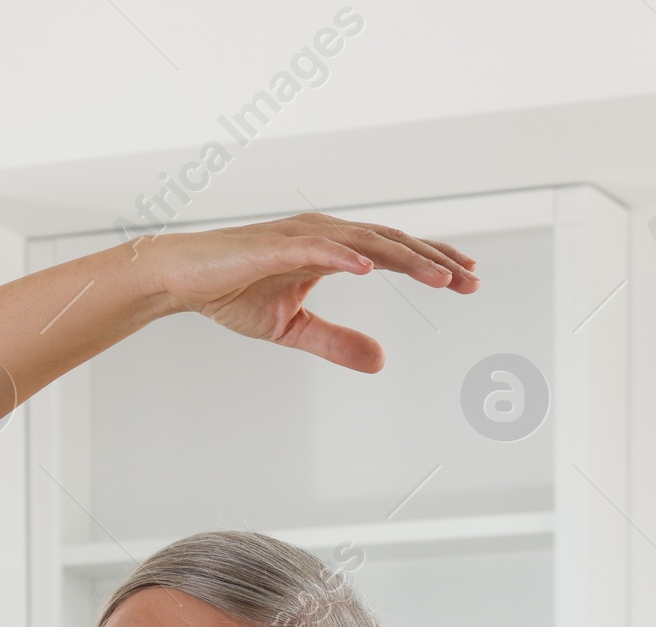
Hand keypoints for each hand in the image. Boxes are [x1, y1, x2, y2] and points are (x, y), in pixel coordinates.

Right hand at [139, 211, 477, 372]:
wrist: (185, 279)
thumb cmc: (235, 294)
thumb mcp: (296, 329)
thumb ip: (338, 343)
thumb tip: (382, 362)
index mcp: (332, 251)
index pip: (393, 254)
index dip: (431, 264)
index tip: (466, 280)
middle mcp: (324, 235)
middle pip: (392, 244)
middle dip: (434, 261)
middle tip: (471, 281)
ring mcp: (302, 237)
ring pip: (366, 245)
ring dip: (405, 259)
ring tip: (440, 278)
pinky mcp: (277, 246)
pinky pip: (318, 250)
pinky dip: (346, 257)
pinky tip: (372, 268)